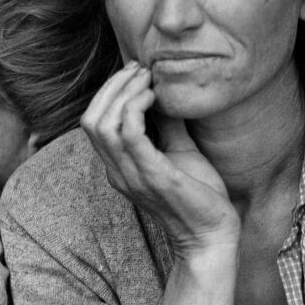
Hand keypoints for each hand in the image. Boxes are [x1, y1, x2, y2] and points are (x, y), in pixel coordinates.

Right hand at [81, 61, 240, 257]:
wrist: (212, 234)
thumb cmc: (198, 196)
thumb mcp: (180, 151)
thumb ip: (168, 125)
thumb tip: (166, 92)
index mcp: (120, 167)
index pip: (93, 123)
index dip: (109, 92)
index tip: (136, 72)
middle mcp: (118, 172)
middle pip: (91, 119)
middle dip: (112, 86)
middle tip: (140, 70)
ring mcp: (132, 176)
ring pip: (103, 124)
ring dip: (123, 92)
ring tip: (148, 79)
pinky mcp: (153, 177)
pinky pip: (129, 135)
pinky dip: (136, 108)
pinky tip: (155, 97)